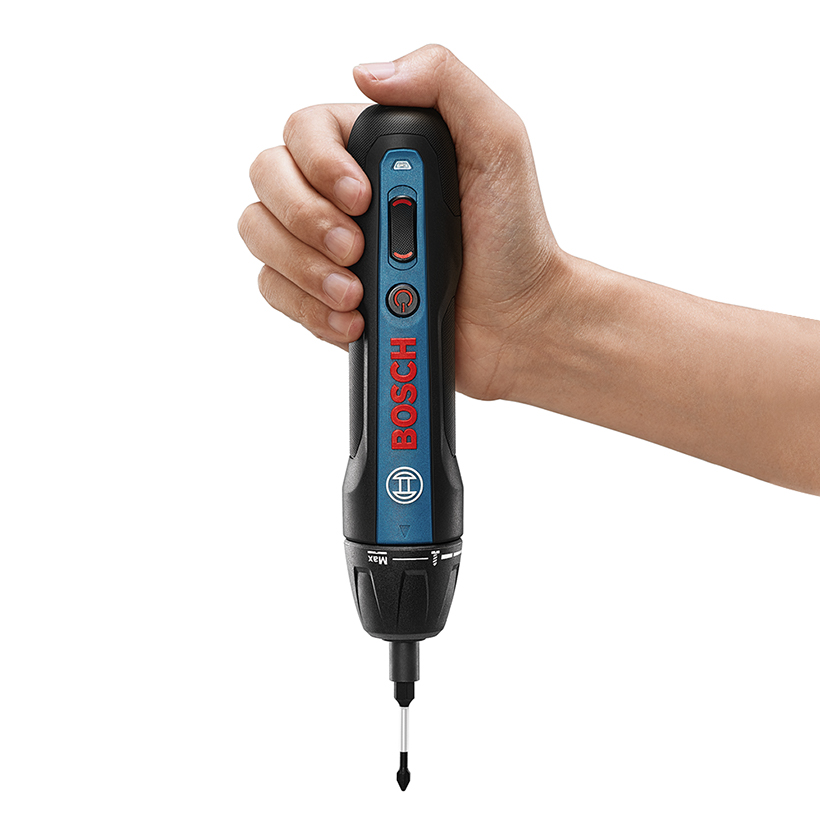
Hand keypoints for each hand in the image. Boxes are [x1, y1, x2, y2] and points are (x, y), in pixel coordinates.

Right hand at [238, 44, 561, 400]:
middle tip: (355, 249)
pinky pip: (275, 290)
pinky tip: (353, 319)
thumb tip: (368, 72)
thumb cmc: (513, 238)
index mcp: (377, 147)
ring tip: (355, 294)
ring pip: (261, 234)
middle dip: (305, 220)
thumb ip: (444, 83)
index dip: (319, 164)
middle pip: (268, 178)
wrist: (515, 322)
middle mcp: (342, 190)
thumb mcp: (498, 143)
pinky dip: (308, 309)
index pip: (303, 129)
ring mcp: (328, 243)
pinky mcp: (324, 293)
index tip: (362, 198)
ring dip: (302, 268)